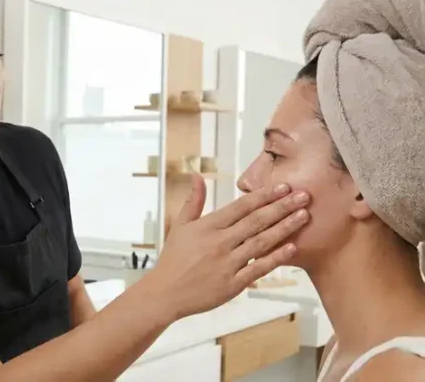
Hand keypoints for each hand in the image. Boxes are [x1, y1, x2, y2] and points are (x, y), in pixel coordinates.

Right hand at [152, 175, 309, 318]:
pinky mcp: (233, 284)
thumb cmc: (173, 259)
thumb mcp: (179, 226)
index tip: (283, 186)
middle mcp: (219, 243)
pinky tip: (292, 247)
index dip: (263, 195)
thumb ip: (193, 201)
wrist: (165, 293)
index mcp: (207, 226)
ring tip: (304, 216)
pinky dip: (276, 258)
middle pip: (256, 221)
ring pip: (262, 242)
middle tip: (304, 196)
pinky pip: (259, 268)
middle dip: (282, 207)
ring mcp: (227, 264)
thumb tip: (197, 176)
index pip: (241, 206)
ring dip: (285, 228)